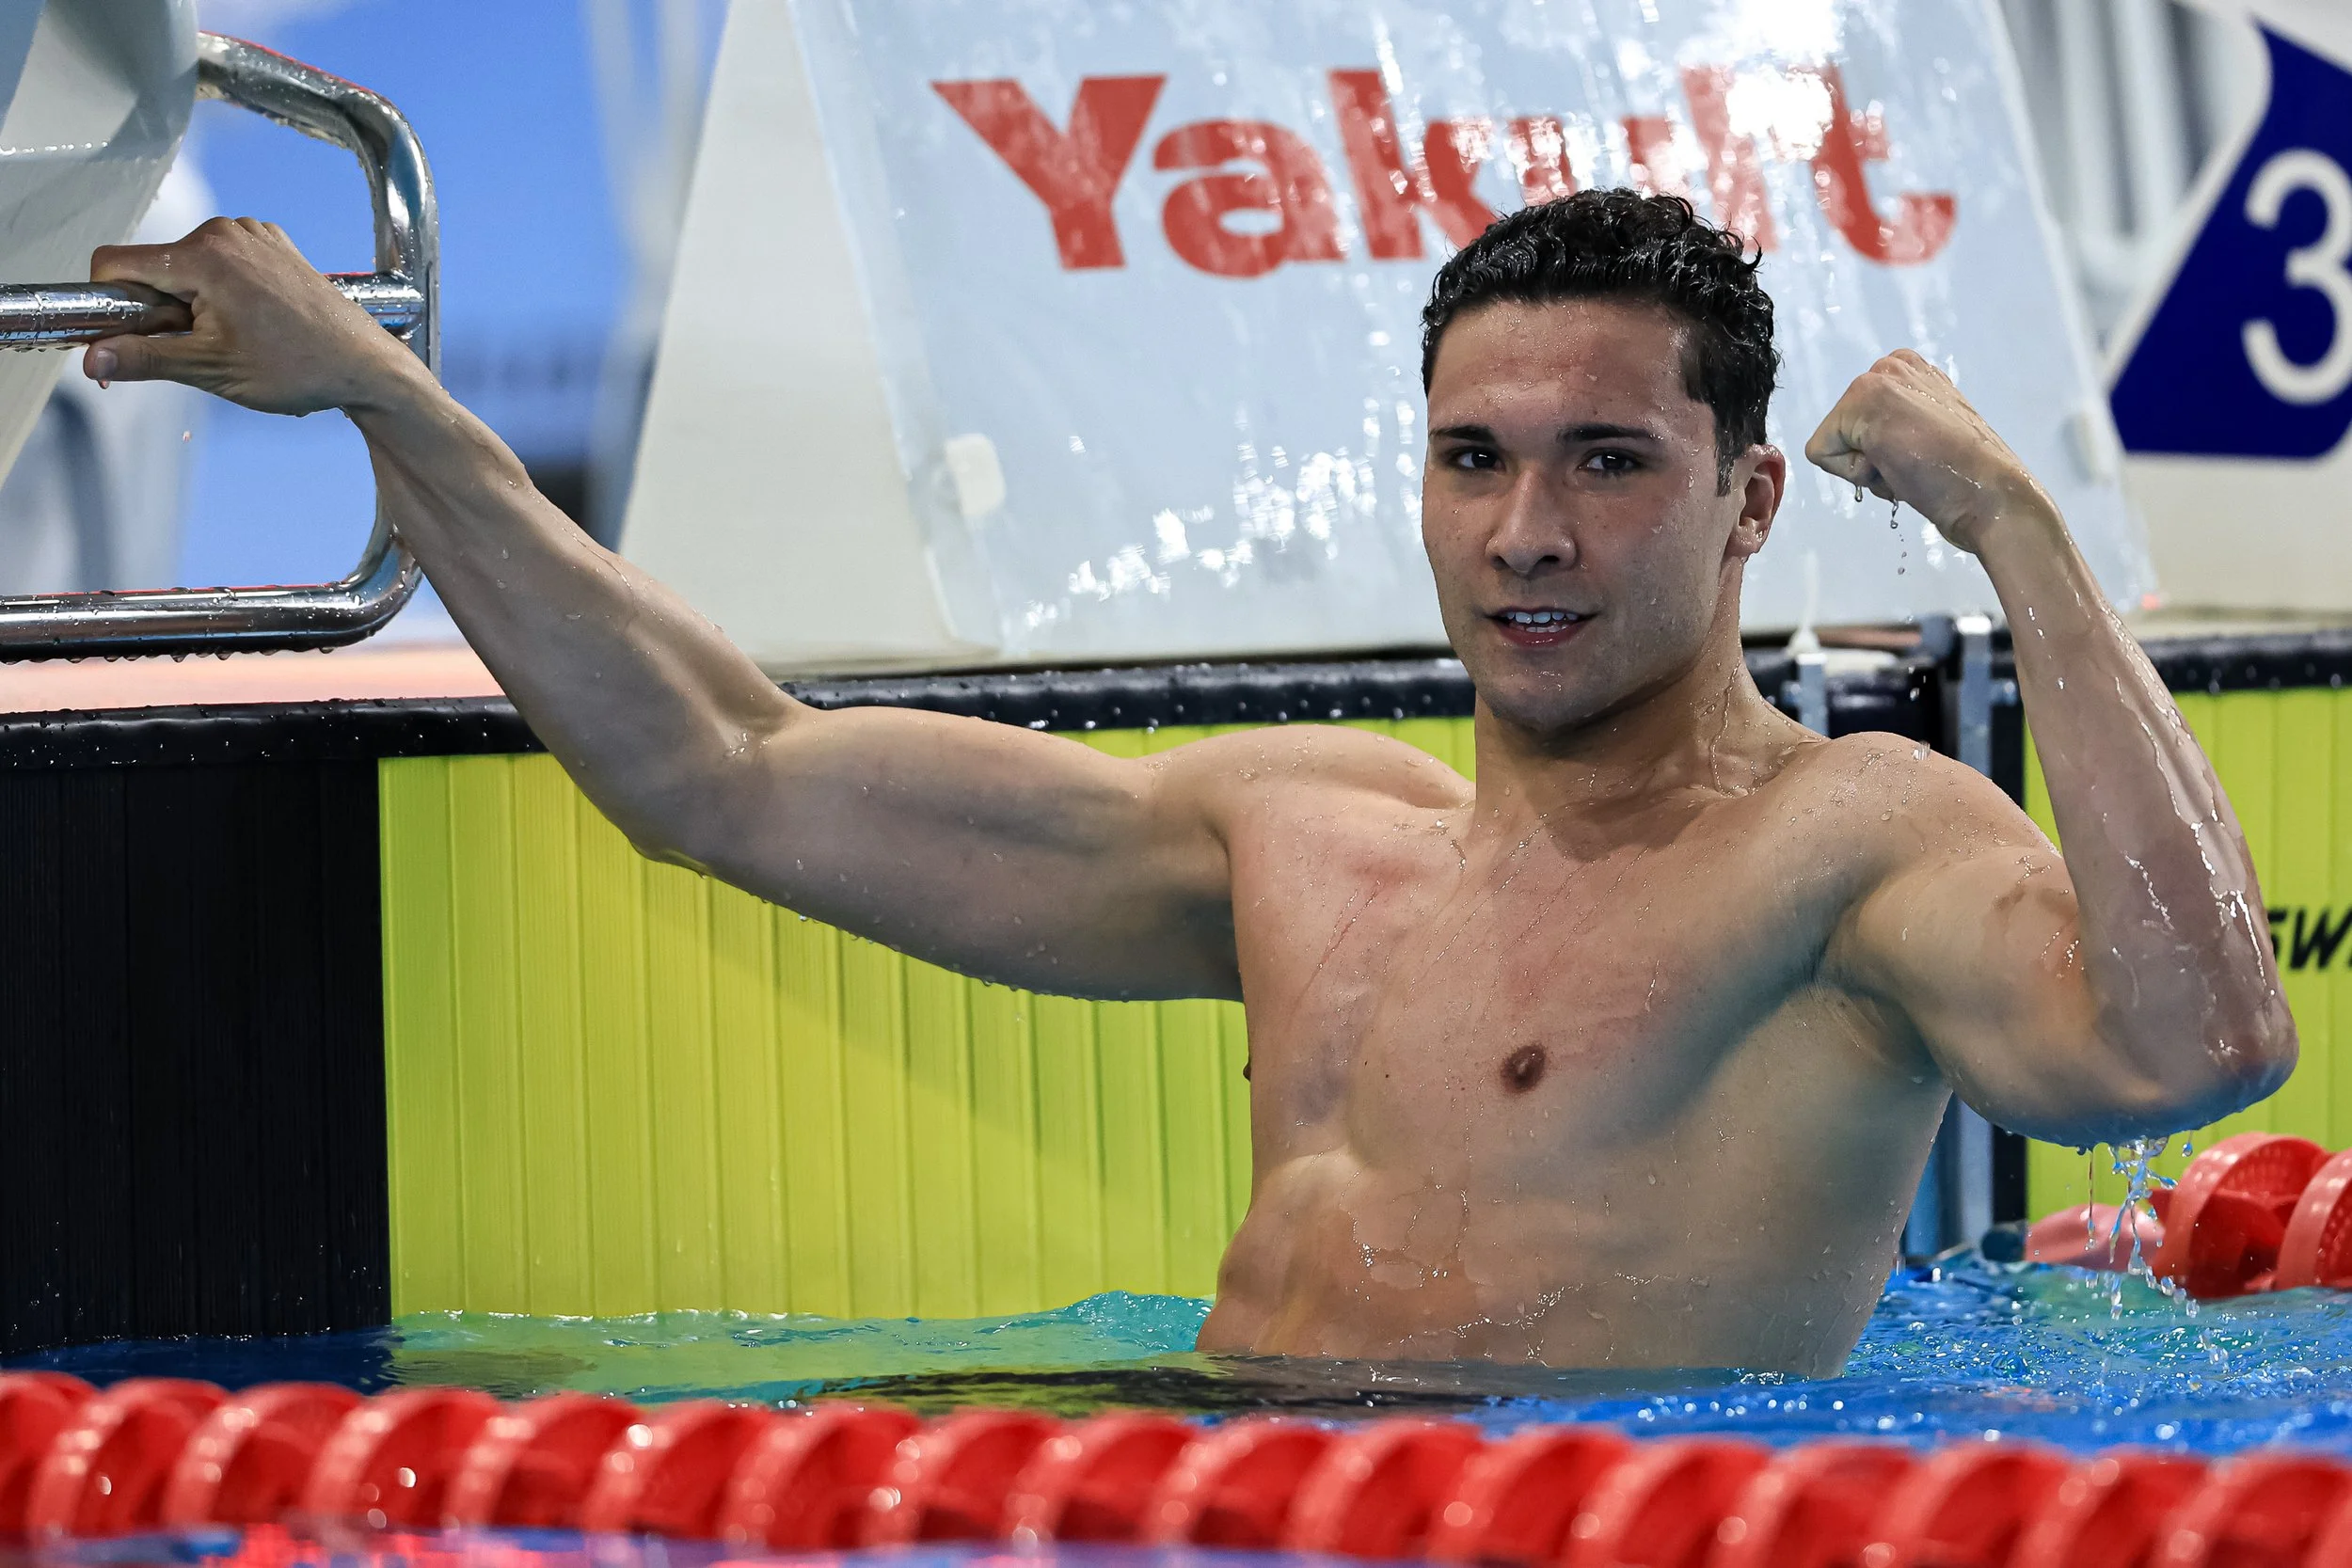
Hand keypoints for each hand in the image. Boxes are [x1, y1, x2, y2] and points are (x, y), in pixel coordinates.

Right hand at [83, 217, 423, 415]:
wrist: (366, 367)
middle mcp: (226, 232)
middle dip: (156, 308)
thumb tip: (92, 358)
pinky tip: (251, 323)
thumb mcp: (211, 368)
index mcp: (204, 255)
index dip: (106, 302)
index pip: (115, 262)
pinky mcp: (272, 245)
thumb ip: (144, 359)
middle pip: (152, 266)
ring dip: (190, 303)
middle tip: (196, 348)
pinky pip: (222, 263)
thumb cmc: (300, 368)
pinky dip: (220, 292)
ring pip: (187, 266)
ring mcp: (253, 235)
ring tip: (232, 338)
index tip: (120, 336)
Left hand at [1803, 350, 2053, 553]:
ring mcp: (1877, 378)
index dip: (1878, 452)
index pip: (1856, 421)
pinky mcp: (1861, 401)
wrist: (1989, 495)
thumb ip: (1902, 423)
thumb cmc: (1964, 477)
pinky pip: (1821, 454)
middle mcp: (1892, 365)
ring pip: (1831, 441)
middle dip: (1868, 457)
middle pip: (1841, 430)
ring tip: (1909, 465)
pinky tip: (1896, 466)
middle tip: (1914, 464)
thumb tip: (1877, 439)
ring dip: (1864, 467)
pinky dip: (1854, 473)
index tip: (1919, 457)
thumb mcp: (1930, 433)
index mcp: (1910, 371)